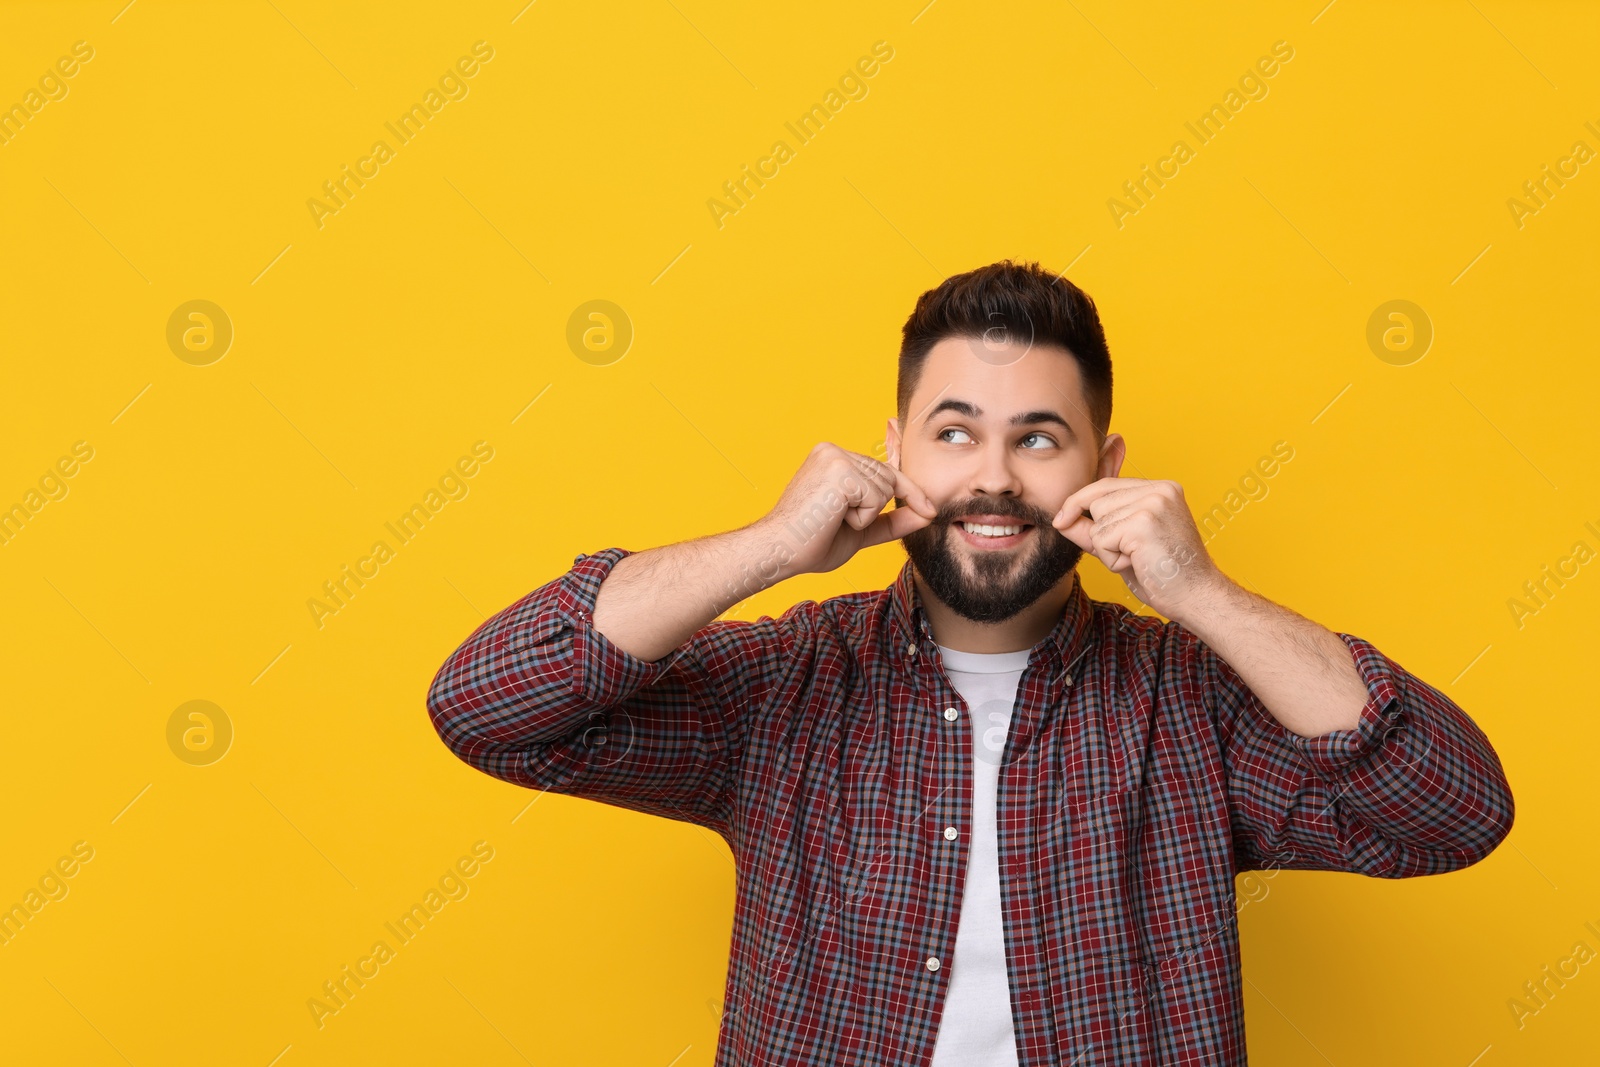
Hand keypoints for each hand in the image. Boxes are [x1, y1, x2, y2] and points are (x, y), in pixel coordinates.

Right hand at [755, 443, 936, 577]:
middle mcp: (834, 450)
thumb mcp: (861, 530)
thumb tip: (928, 514)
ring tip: (831, 518)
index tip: (928, 507)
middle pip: (890, 479)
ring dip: (866, 515)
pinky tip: (833, 517)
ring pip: (886, 488)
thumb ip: (891, 520)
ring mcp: (836, 457)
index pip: (883, 470)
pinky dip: (861, 518)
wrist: (779, 552)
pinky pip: (877, 498)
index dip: (908, 490)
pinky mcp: (840, 470)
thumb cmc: (811, 543)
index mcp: (833, 458)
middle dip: (876, 509)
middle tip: (836, 521)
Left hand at [1050, 477, 1227, 621]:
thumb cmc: (1165, 575)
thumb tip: (1061, 518)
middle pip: (1097, 500)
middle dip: (1102, 533)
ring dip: (1108, 549)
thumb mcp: (1124, 544)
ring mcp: (1153, 503)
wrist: (1197, 597)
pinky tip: (1139, 564)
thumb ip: (1096, 527)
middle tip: (1134, 554)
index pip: (1106, 485)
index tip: (1061, 518)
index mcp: (1161, 488)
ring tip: (1140, 559)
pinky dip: (1112, 559)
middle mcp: (1160, 489)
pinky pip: (1101, 539)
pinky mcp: (1143, 522)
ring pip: (1098, 522)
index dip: (1080, 501)